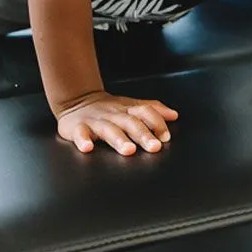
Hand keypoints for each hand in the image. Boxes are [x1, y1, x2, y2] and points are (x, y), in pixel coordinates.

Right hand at [56, 92, 178, 155]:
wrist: (77, 101)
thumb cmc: (108, 109)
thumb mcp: (131, 106)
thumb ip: (152, 111)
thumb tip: (174, 115)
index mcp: (127, 109)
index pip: (145, 111)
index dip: (156, 122)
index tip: (165, 137)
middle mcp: (113, 114)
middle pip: (130, 122)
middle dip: (143, 134)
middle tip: (154, 146)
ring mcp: (95, 121)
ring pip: (108, 129)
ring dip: (119, 139)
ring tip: (129, 150)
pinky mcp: (77, 128)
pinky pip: (80, 133)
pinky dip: (82, 140)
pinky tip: (87, 148)